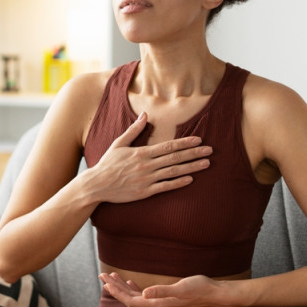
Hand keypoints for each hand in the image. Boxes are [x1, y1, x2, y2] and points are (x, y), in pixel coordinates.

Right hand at [86, 112, 212, 203]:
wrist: (96, 185)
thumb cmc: (107, 164)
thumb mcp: (119, 143)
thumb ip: (134, 130)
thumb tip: (145, 115)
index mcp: (141, 152)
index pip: (168, 146)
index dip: (185, 143)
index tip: (198, 140)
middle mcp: (146, 165)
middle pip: (175, 158)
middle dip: (194, 153)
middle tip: (210, 150)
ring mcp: (146, 179)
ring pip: (173, 172)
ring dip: (191, 167)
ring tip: (206, 164)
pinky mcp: (145, 192)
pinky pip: (165, 187)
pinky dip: (178, 183)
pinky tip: (190, 179)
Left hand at [98, 272, 225, 306]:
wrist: (213, 293)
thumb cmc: (198, 289)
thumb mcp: (180, 287)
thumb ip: (162, 291)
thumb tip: (144, 293)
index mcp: (158, 304)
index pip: (131, 301)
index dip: (117, 292)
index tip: (106, 282)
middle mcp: (157, 305)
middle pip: (130, 300)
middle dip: (115, 288)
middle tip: (102, 276)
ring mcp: (161, 303)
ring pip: (136, 298)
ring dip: (123, 288)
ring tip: (111, 277)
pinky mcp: (165, 298)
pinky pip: (144, 296)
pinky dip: (135, 289)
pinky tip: (131, 283)